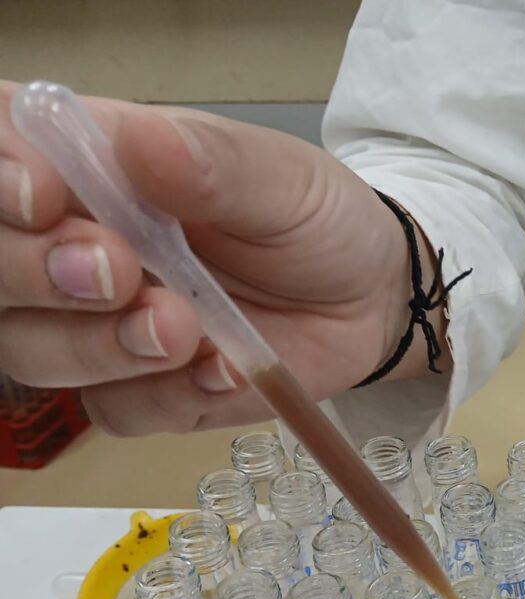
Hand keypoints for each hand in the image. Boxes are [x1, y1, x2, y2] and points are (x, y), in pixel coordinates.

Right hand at [0, 81, 424, 434]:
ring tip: (186, 330)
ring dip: (100, 347)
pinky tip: (221, 373)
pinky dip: (165, 399)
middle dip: (33, 274)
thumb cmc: (318, 221)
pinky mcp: (137, 389)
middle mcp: (69, 243)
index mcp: (90, 163)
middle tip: (119, 273)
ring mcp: (94, 324)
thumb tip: (140, 141)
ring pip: (31, 350)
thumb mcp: (283, 178)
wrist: (370, 301)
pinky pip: (114, 411)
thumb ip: (211, 163)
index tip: (44, 200)